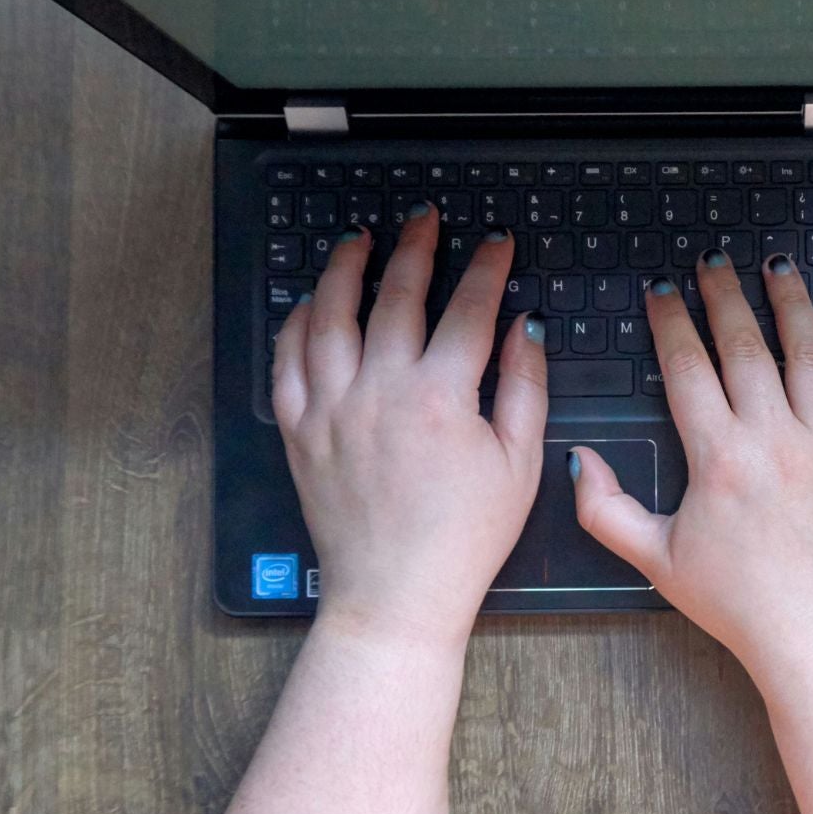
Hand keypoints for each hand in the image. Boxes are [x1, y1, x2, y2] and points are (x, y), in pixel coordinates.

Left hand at [270, 203, 547, 643]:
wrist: (397, 594)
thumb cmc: (465, 537)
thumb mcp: (519, 463)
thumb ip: (524, 386)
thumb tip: (525, 328)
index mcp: (440, 398)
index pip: (469, 309)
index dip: (487, 268)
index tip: (497, 242)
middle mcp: (379, 392)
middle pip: (396, 296)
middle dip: (415, 248)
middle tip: (424, 219)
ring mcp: (331, 409)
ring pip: (330, 316)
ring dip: (345, 269)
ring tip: (359, 239)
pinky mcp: (299, 432)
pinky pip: (287, 361)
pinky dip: (297, 324)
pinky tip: (312, 304)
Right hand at [570, 251, 812, 679]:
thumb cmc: (739, 605)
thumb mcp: (657, 560)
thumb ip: (606, 508)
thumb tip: (576, 460)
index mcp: (720, 457)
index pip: (688, 367)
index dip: (671, 321)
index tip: (662, 289)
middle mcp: (776, 438)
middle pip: (745, 345)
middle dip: (724, 295)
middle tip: (713, 261)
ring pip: (810, 353)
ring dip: (791, 303)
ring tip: (777, 267)